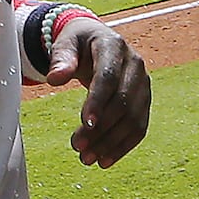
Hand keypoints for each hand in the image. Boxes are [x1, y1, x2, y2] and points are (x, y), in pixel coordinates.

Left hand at [46, 17, 150, 167]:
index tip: (85, 123)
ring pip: (133, 119)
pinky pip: (139, 127)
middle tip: (77, 147)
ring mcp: (143, 84)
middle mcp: (135, 65)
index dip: (98, 101)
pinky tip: (105, 159)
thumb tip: (54, 79)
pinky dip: (123, 145)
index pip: (109, 77)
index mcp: (114, 46)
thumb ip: (60, 59)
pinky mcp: (145, 100)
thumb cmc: (78, 42)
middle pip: (122, 102)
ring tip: (87, 158)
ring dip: (111, 142)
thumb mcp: (65, 42)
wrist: (97, 39)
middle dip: (101, 128)